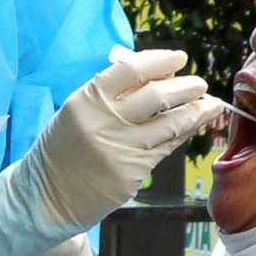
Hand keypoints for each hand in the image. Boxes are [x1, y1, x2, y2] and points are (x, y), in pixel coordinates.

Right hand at [0, 47, 210, 255]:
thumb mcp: (76, 111)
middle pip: (157, 96)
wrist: (45, 196)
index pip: (132, 70)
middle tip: (200, 83)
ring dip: (195, 111)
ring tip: (209, 104)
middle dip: (186, 87)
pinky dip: (182, 134)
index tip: (179, 58)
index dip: (161, 61)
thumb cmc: (64, 148)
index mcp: (87, 99)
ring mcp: (120, 149)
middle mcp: (104, 122)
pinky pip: (164, 148)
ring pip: (170, 124)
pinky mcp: (131, 174)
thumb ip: (110, 93)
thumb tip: (155, 75)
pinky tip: (192, 126)